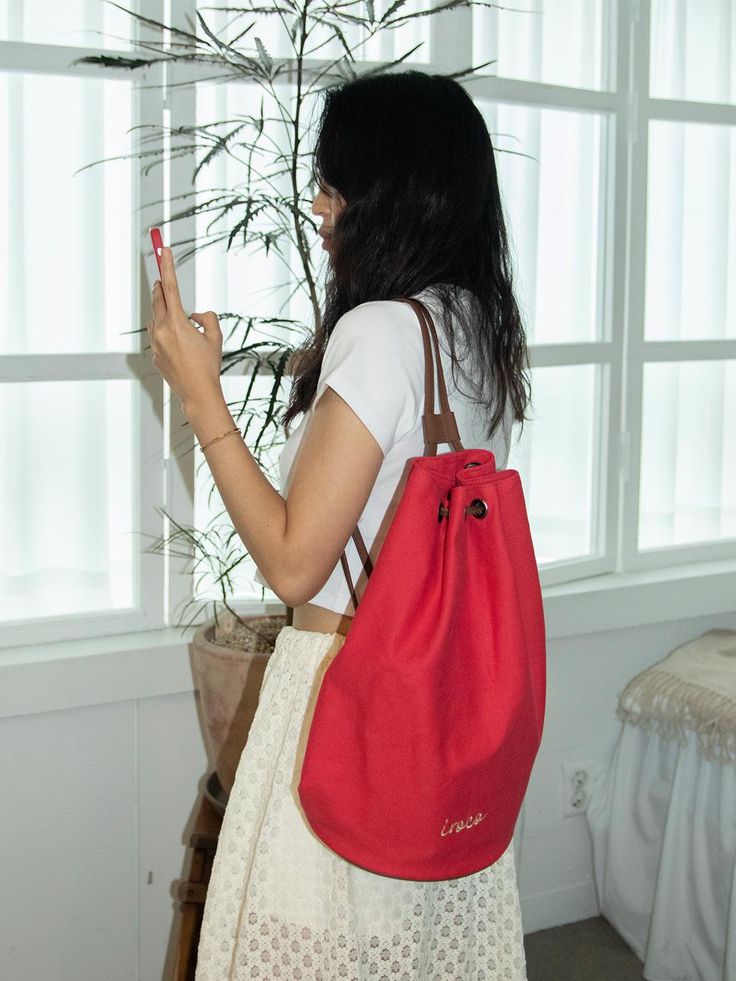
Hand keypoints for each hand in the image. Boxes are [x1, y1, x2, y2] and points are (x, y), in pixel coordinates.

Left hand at [147, 246, 222, 410]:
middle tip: (162, 279)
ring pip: (155, 318)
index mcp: (177, 323)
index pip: (171, 287)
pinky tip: (178, 344)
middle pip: (157, 300)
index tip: (162, 249)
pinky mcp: (154, 355)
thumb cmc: (209, 365)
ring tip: (178, 319)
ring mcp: (155, 344)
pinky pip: (157, 336)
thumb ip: (207, 318)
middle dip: (160, 288)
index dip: (166, 266)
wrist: (198, 394)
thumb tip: (195, 314)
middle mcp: (161, 331)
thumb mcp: (215, 337)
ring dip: (163, 313)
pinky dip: (165, 332)